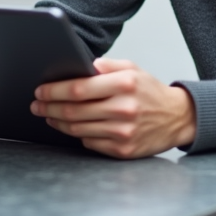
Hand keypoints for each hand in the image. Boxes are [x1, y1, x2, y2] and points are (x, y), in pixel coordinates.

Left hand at [30, 58, 195, 158]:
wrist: (178, 118)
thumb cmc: (150, 92)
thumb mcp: (133, 69)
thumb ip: (106, 66)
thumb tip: (78, 66)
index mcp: (125, 84)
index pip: (78, 88)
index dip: (54, 91)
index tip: (41, 91)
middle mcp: (124, 109)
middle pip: (74, 111)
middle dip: (49, 108)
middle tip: (37, 105)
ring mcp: (123, 132)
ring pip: (78, 129)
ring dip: (58, 122)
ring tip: (49, 115)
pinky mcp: (123, 150)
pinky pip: (89, 143)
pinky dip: (77, 135)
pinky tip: (71, 127)